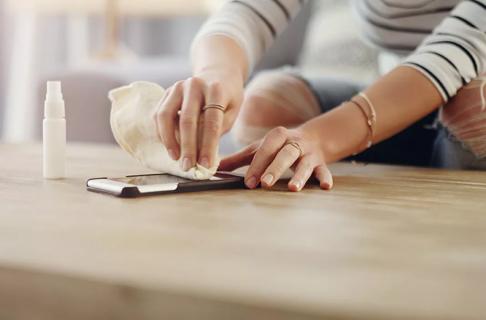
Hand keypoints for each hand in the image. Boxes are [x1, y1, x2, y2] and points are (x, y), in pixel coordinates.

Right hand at [154, 69, 243, 170]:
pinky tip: (170, 146)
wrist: (218, 73)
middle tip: (187, 166)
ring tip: (176, 158)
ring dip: (169, 140)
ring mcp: (178, 86)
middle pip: (187, 120)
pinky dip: (162, 133)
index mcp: (216, 90)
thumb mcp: (232, 111)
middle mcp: (195, 85)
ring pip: (166, 116)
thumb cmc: (227, 98)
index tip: (205, 164)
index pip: (211, 122)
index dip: (208, 146)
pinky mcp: (167, 92)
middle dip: (187, 147)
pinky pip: (159, 114)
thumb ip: (219, 128)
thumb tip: (202, 152)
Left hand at [219, 126, 333, 191]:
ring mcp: (309, 154)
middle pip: (285, 154)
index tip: (248, 182)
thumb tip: (214, 168)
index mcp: (277, 137)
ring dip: (299, 175)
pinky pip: (324, 171)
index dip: (257, 164)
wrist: (313, 139)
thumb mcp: (261, 148)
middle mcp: (294, 143)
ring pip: (305, 164)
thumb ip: (239, 159)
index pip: (266, 149)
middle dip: (274, 168)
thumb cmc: (280, 147)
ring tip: (293, 188)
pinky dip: (325, 178)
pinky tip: (325, 187)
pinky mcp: (321, 164)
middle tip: (264, 184)